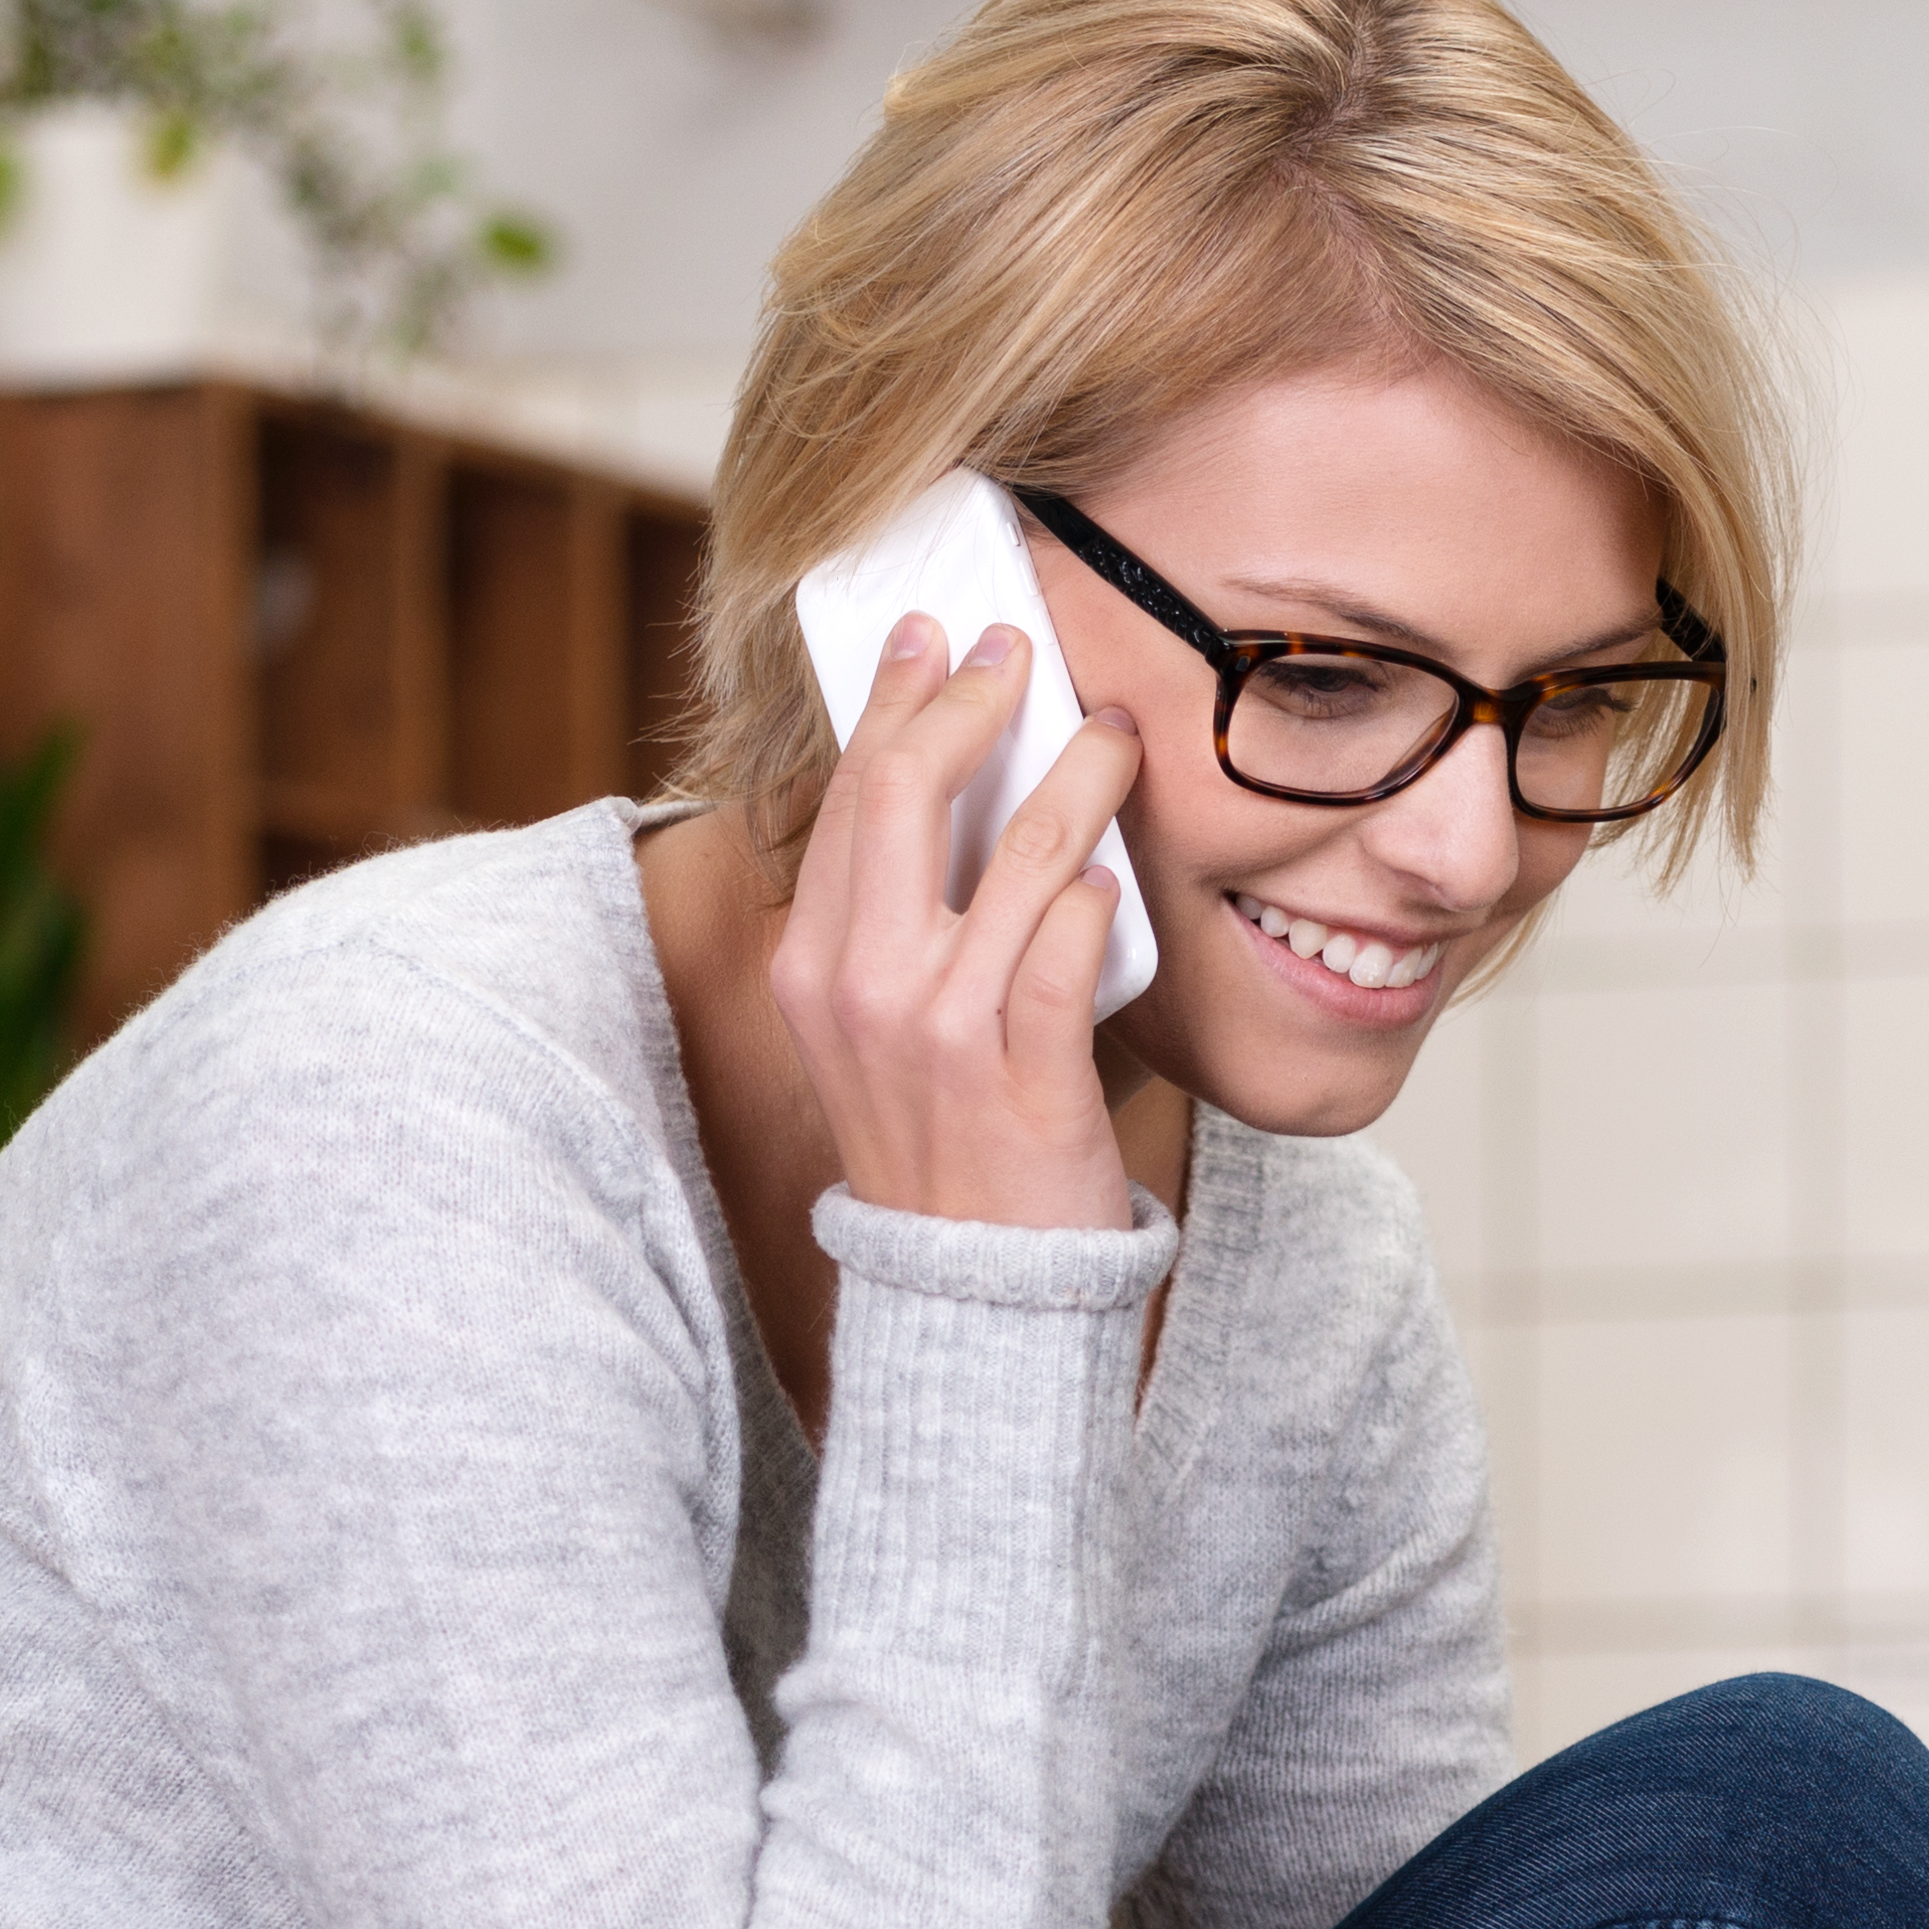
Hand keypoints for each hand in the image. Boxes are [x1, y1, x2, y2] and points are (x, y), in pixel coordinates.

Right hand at [770, 614, 1142, 1233]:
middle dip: (967, 701)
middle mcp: (859, 989)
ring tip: (1112, 735)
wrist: (970, 1292)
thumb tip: (942, 785)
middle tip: (1017, 650)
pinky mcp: (1020, 1078)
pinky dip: (1096, 901)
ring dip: (1075, 778)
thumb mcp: (875, 1025)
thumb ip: (891, 921)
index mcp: (812, 967)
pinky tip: (1116, 878)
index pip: (846, 798)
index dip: (893, 702)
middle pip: (901, 796)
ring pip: (1013, 858)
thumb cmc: (940, 1141)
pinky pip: (1066, 951)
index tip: (930, 636)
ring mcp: (937, 1034)